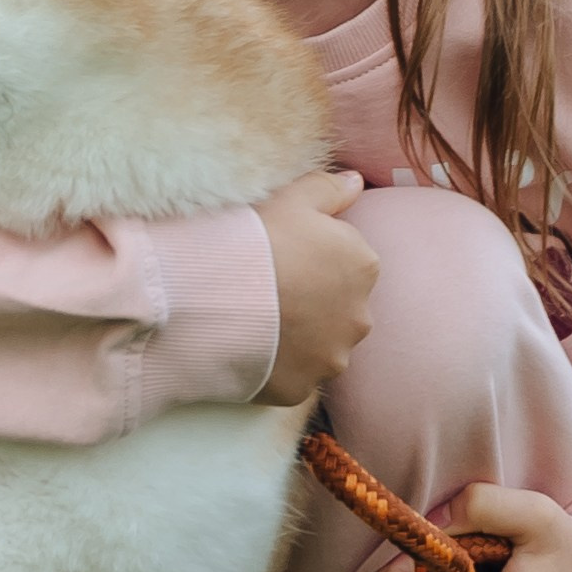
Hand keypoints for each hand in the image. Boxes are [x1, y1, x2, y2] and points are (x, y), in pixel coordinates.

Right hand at [255, 170, 376, 405]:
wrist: (209, 294)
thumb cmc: (253, 236)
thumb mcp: (291, 197)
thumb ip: (329, 188)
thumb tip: (357, 182)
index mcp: (362, 265)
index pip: (346, 260)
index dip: (311, 255)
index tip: (280, 253)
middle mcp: (358, 317)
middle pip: (337, 306)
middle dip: (312, 300)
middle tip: (267, 286)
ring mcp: (329, 358)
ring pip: (318, 345)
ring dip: (297, 335)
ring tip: (255, 318)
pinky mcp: (300, 389)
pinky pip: (291, 375)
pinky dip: (276, 365)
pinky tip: (248, 346)